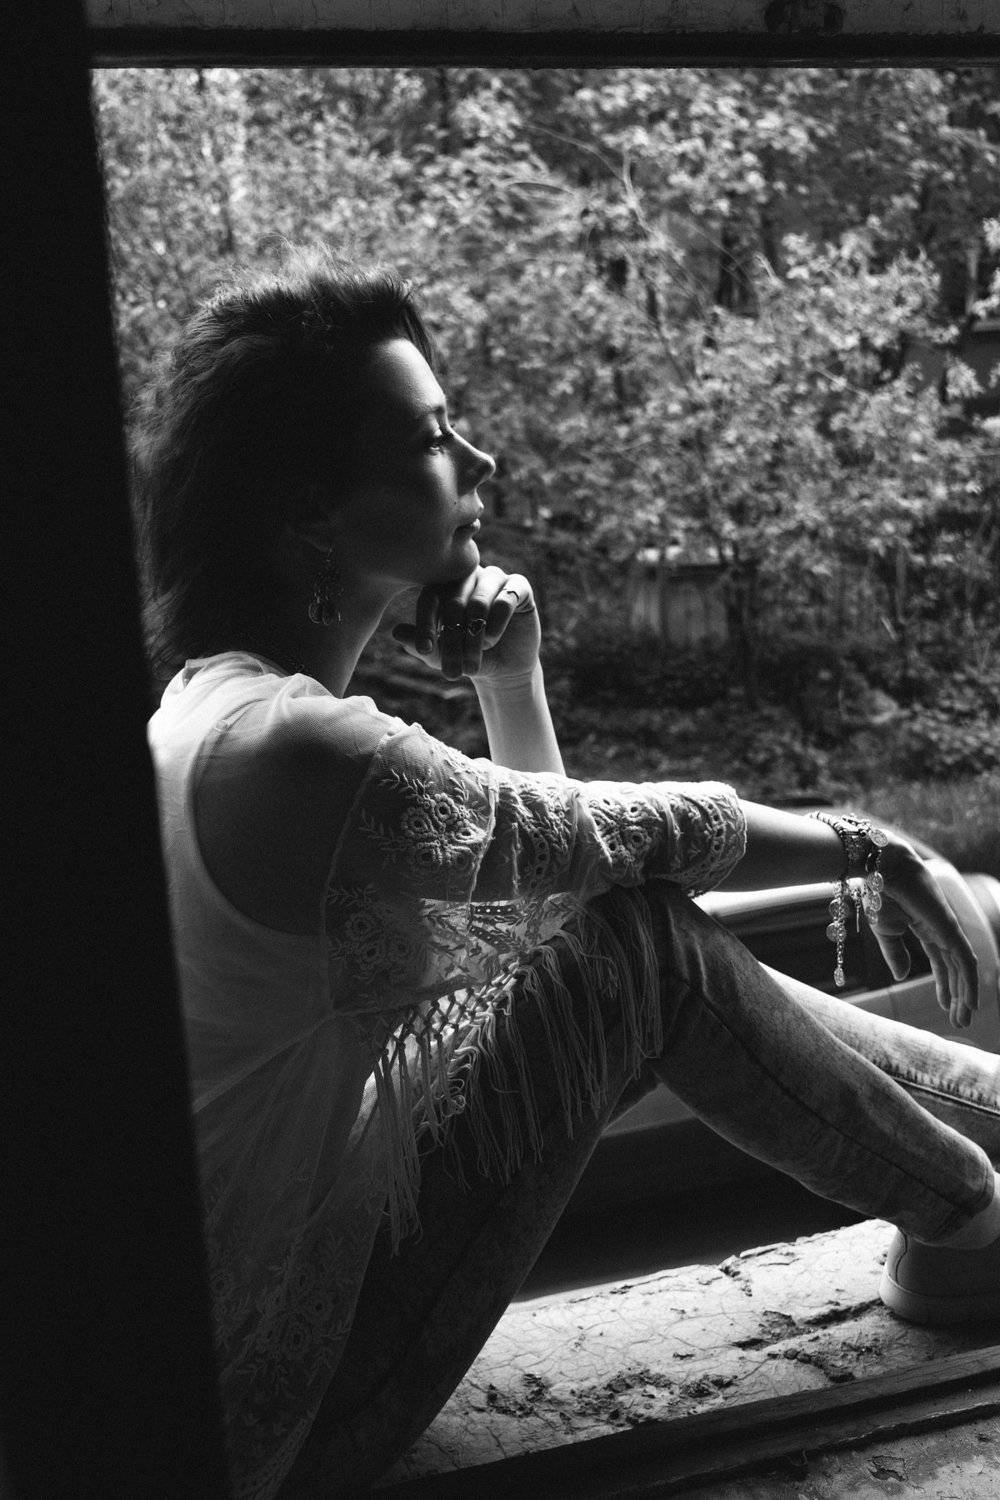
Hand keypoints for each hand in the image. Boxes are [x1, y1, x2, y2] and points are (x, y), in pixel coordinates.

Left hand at [390, 566, 540, 682]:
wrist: (504, 669)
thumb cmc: (467, 656)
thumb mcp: (441, 655)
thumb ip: (420, 643)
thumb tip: (397, 632)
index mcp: (445, 586)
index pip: (430, 596)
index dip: (425, 623)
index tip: (424, 649)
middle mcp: (469, 576)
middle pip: (454, 601)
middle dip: (452, 638)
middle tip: (452, 670)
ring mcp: (494, 578)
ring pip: (479, 602)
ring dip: (474, 636)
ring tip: (473, 661)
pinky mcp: (519, 587)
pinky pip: (504, 599)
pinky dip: (496, 624)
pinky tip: (491, 642)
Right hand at [869, 835, 978, 1028]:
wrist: (879, 869)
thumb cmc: (878, 893)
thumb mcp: (885, 931)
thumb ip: (895, 954)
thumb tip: (902, 976)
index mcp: (925, 929)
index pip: (942, 962)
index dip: (945, 985)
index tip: (945, 1007)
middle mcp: (941, 930)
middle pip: (956, 968)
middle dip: (959, 995)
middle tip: (960, 1021)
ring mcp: (948, 929)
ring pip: (964, 968)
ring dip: (966, 994)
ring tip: (965, 1018)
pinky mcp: (949, 928)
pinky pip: (965, 960)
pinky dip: (971, 982)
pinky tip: (971, 1001)